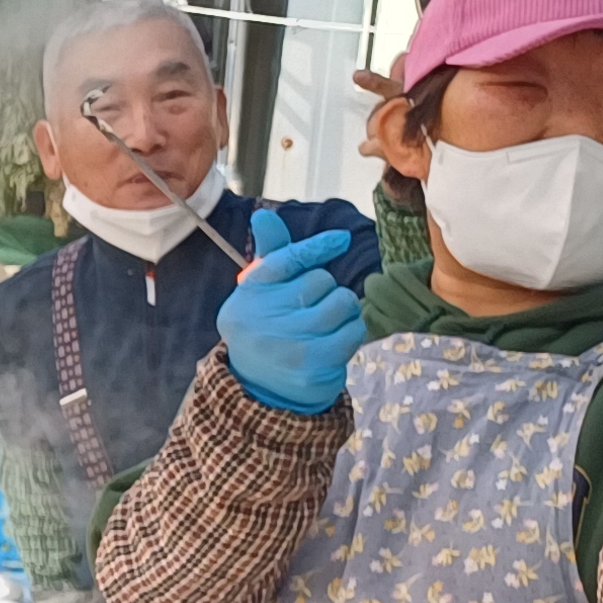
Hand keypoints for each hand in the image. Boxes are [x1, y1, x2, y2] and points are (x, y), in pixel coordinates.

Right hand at [217, 206, 365, 415]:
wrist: (260, 387)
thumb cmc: (265, 327)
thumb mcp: (259, 291)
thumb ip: (270, 254)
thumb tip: (263, 216)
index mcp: (250, 292)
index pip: (287, 259)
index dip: (317, 247)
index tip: (340, 240)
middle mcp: (264, 316)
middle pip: (321, 280)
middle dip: (326, 290)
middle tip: (312, 308)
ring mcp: (289, 343)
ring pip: (342, 302)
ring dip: (342, 310)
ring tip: (326, 324)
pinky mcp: (314, 365)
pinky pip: (353, 330)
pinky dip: (351, 331)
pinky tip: (335, 340)